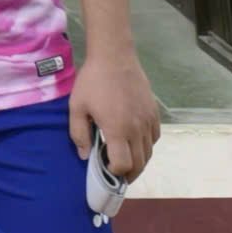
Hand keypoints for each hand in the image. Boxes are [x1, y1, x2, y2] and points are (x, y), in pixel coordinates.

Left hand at [69, 53, 160, 182]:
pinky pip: (154, 138)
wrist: (115, 58)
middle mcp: (137, 129)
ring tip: (125, 162)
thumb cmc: (92, 82)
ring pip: (149, 153)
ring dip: (139, 162)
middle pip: (139, 164)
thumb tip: (85, 157)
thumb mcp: (77, 107)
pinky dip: (146, 147)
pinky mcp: (155, 114)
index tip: (104, 168)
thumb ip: (79, 134)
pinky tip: (134, 143)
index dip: (114, 172)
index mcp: (117, 130)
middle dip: (128, 174)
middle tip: (116, 174)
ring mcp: (148, 121)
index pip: (123, 165)